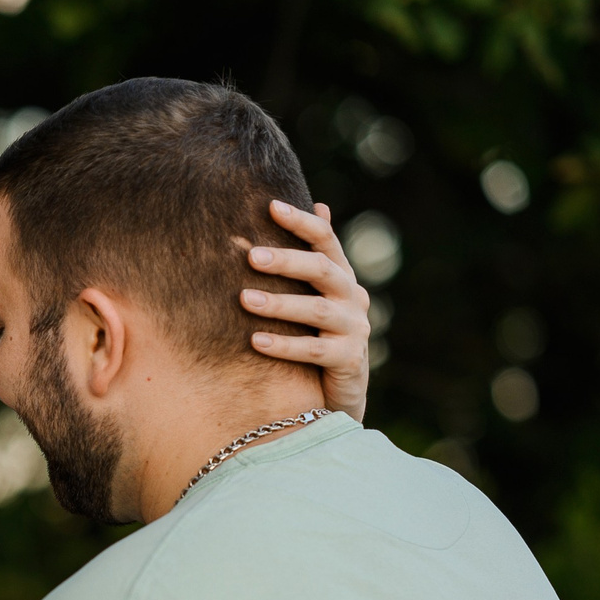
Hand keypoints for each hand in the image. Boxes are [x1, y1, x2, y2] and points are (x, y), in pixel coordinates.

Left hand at [243, 198, 371, 423]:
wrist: (338, 395)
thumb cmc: (318, 337)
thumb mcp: (317, 296)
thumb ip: (315, 257)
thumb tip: (320, 204)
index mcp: (342, 277)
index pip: (326, 241)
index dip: (302, 222)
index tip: (271, 206)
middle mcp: (353, 298)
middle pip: (322, 270)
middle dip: (287, 260)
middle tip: (251, 255)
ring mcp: (355, 329)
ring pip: (316, 310)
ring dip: (279, 303)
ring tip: (244, 299)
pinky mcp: (349, 361)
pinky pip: (314, 352)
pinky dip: (284, 346)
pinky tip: (255, 342)